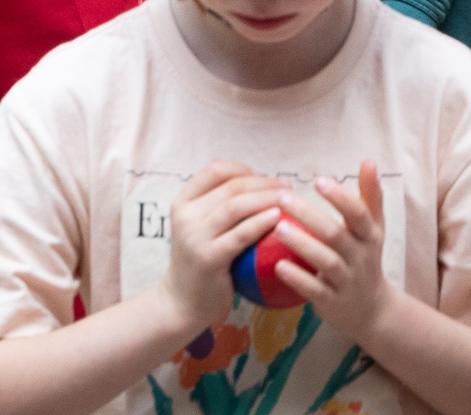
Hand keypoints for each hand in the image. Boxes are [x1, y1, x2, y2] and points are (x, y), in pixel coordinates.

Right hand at [158, 161, 287, 335]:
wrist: (181, 302)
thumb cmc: (201, 262)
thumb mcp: (200, 228)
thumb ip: (219, 208)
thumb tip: (262, 186)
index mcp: (183, 202)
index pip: (214, 170)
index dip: (242, 169)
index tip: (266, 178)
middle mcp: (185, 215)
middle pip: (230, 187)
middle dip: (263, 182)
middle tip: (288, 186)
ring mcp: (194, 236)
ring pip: (235, 206)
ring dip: (265, 198)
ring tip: (288, 199)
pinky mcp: (208, 258)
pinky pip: (239, 235)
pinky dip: (260, 223)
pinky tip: (277, 218)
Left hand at [269, 165, 390, 344]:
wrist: (371, 310)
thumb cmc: (365, 258)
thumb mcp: (373, 228)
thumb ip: (370, 196)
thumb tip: (369, 161)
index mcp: (369, 236)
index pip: (358, 214)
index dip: (340, 198)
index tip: (318, 180)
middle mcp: (360, 257)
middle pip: (336, 235)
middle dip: (310, 216)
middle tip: (282, 197)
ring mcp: (347, 281)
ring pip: (326, 262)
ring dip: (302, 244)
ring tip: (277, 228)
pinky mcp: (332, 302)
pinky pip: (314, 291)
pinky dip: (298, 279)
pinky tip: (278, 266)